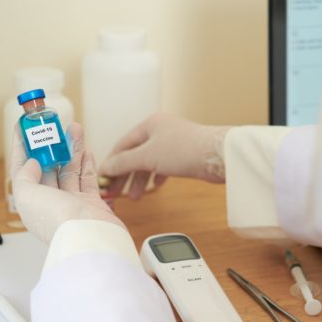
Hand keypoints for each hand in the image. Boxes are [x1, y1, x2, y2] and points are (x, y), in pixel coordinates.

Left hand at [11, 122, 125, 243]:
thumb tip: (32, 163)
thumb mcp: (26, 195)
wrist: (89, 235)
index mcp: (31, 203)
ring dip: (71, 148)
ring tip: (74, 129)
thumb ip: (24, 176)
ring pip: (70, 170)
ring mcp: (72, 203)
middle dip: (50, 146)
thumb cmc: (56, 220)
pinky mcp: (91, 203)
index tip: (24, 130)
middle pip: (48, 168)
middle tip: (53, 126)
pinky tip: (86, 151)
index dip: (22, 149)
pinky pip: (88, 179)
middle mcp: (51, 203)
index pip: (23, 171)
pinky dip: (87, 164)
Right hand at [98, 113, 229, 199]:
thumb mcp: (147, 156)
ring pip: (149, 162)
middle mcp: (160, 130)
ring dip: (140, 180)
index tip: (103, 179)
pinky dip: (156, 177)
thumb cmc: (184, 150)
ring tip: (134, 197)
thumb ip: (124, 162)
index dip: (111, 163)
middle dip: (125, 175)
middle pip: (135, 155)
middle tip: (116, 193)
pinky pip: (163, 166)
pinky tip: (155, 187)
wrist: (218, 156)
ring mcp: (173, 143)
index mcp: (149, 124)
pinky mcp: (184, 155)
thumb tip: (105, 167)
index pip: (122, 145)